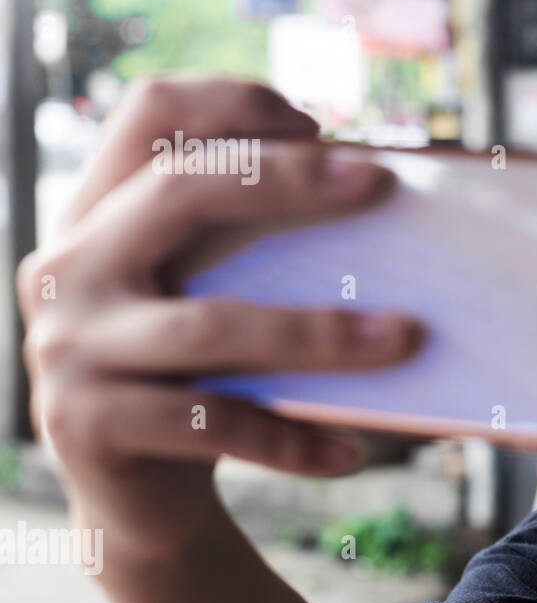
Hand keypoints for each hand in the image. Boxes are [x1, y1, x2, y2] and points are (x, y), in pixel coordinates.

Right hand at [15, 76, 422, 565]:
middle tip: (381, 183)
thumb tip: (384, 193)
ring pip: (210, 325)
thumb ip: (260, 244)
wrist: (139, 500)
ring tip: (405, 336)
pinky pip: (209, 423)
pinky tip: (348, 455)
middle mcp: (67, 265)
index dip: (233, 103)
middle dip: (287, 179)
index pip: (149, 113)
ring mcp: (65, 345)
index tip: (321, 127)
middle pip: (178, 191)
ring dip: (319, 332)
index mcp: (98, 212)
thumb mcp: (214, 295)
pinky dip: (289, 441)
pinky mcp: (84, 423)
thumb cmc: (203, 376)